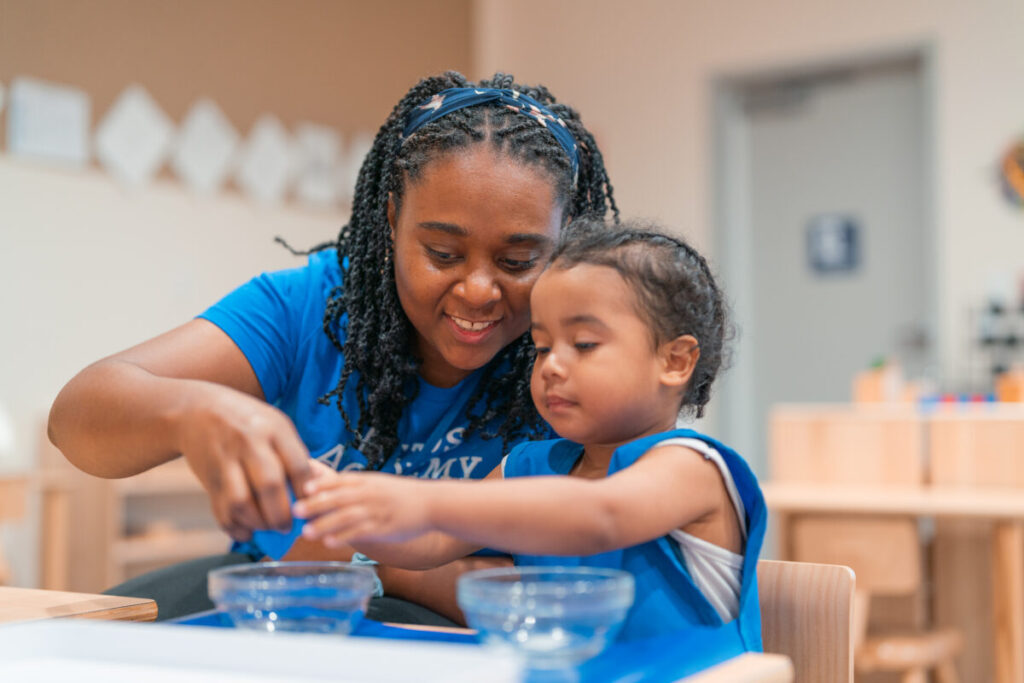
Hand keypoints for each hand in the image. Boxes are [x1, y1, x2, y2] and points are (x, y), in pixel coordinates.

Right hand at [176, 382, 311, 540]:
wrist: (196, 410)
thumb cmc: (248, 421)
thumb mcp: (276, 424)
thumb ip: (294, 453)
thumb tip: (315, 489)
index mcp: (273, 429)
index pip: (298, 467)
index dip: (306, 493)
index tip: (309, 506)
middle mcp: (248, 443)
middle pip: (270, 486)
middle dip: (282, 514)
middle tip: (288, 526)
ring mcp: (225, 461)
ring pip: (241, 503)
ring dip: (257, 523)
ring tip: (268, 527)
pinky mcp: (209, 478)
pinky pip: (221, 510)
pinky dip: (235, 527)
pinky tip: (247, 530)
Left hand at [294, 471, 431, 546]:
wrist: (432, 503)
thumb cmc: (400, 495)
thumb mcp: (377, 483)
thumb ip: (353, 486)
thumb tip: (323, 488)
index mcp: (367, 481)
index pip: (341, 480)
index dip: (322, 484)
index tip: (303, 488)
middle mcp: (370, 494)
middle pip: (340, 497)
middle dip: (317, 504)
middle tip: (295, 510)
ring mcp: (377, 511)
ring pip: (348, 516)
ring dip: (326, 524)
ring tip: (306, 532)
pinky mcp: (384, 528)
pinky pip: (362, 532)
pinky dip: (344, 536)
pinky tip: (329, 542)